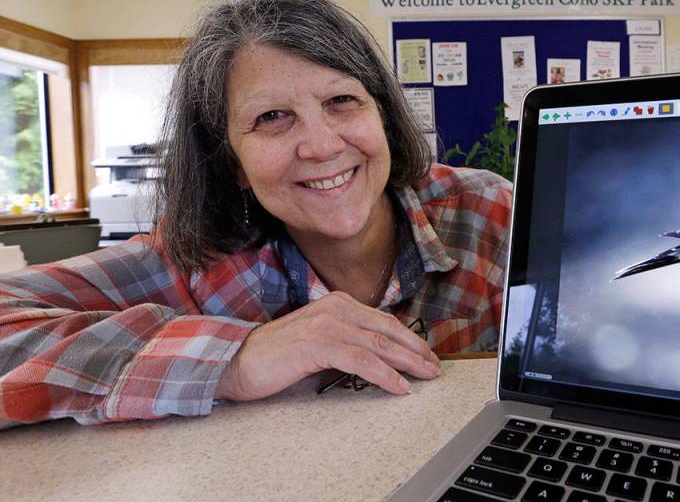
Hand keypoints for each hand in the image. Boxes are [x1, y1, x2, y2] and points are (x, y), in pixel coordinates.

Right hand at [215, 291, 439, 400]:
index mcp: (337, 303)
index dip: (409, 338)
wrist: (235, 360)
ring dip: (407, 362)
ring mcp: (327, 324)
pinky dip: (384, 374)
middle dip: (416, 349)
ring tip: (424, 376)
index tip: (426, 353)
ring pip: (379, 343)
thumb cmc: (276, 355)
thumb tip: (378, 356)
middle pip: (388, 329)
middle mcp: (335, 308)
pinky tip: (398, 386)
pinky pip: (361, 360)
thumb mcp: (317, 340)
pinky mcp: (318, 345)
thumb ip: (344, 340)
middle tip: (434, 366)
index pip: (383, 320)